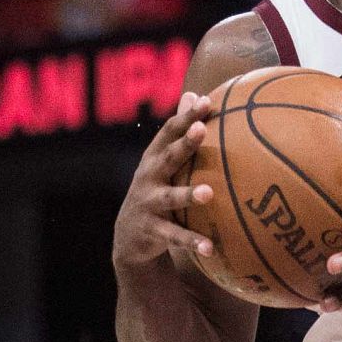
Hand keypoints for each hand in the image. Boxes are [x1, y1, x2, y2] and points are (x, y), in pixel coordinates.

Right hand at [112, 92, 215, 269]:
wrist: (130, 235)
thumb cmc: (157, 188)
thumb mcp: (164, 160)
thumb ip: (179, 131)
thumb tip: (195, 93)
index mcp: (155, 158)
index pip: (169, 132)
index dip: (186, 116)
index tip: (205, 101)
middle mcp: (149, 177)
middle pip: (168, 157)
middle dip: (184, 144)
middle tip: (202, 131)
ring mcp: (148, 203)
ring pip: (170, 198)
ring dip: (188, 195)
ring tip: (209, 194)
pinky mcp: (151, 230)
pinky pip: (175, 236)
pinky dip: (192, 242)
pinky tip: (211, 248)